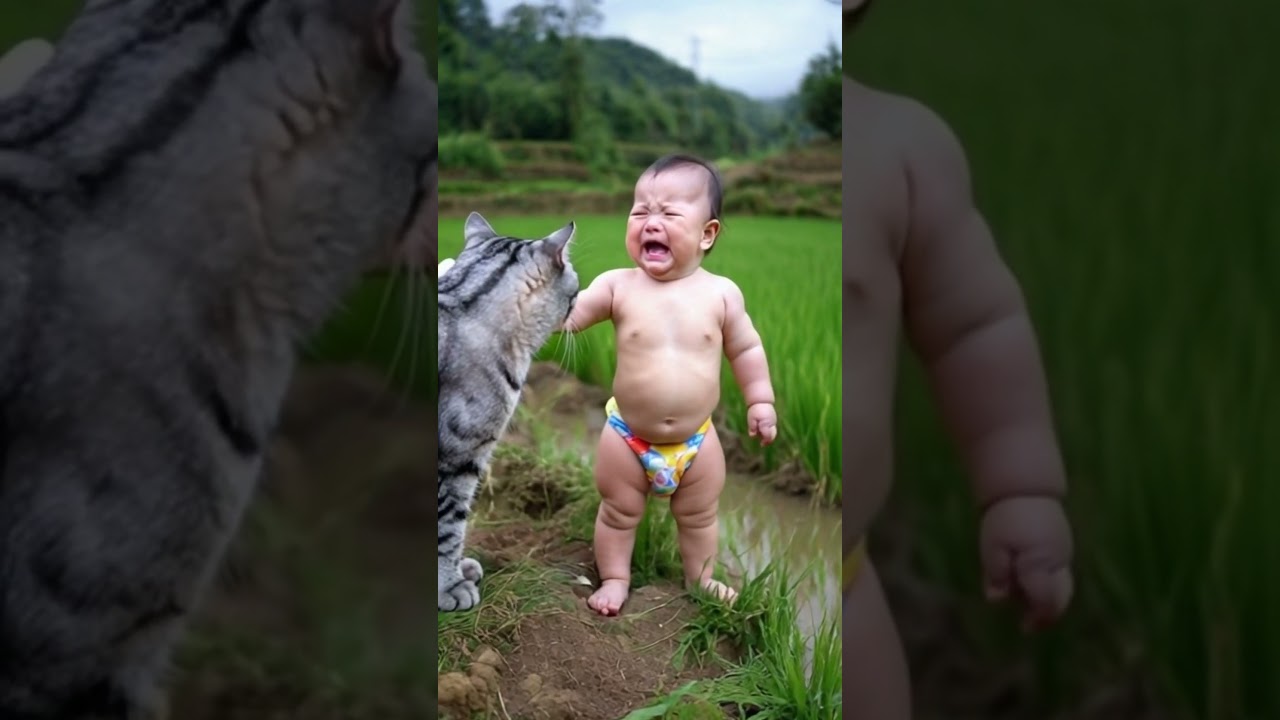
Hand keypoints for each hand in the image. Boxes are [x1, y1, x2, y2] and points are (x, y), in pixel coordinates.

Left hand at [746, 403, 777, 444]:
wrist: (761, 400)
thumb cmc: (755, 410)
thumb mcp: (751, 418)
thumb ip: (752, 427)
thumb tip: (752, 436)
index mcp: (766, 424)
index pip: (767, 436)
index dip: (765, 441)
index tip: (761, 444)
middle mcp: (771, 423)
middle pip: (772, 435)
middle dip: (768, 440)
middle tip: (763, 443)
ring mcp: (773, 421)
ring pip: (772, 431)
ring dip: (767, 435)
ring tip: (761, 436)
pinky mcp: (773, 419)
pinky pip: (772, 427)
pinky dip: (767, 430)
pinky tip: (761, 429)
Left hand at [979, 495, 1073, 631]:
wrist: (1024, 487)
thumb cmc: (1004, 518)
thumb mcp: (993, 547)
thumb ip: (995, 575)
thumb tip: (997, 601)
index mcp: (1040, 564)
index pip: (1044, 602)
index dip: (1037, 618)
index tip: (1024, 629)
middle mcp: (1058, 562)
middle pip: (1060, 599)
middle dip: (1046, 614)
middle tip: (1030, 624)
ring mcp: (1064, 554)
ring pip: (1061, 587)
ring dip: (1044, 598)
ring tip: (1023, 601)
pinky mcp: (1062, 546)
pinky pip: (1059, 573)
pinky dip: (1046, 582)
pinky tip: (1026, 578)